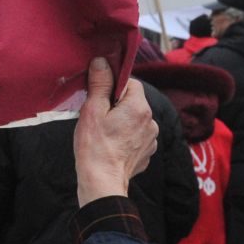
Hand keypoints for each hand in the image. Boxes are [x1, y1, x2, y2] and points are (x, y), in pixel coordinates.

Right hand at [72, 57, 155, 206]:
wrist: (102, 182)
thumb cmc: (95, 146)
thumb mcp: (92, 110)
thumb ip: (100, 84)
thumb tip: (102, 62)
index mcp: (139, 107)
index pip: (130, 82)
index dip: (113, 86)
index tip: (99, 97)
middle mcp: (151, 122)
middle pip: (133, 102)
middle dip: (116, 105)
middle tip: (98, 117)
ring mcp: (151, 139)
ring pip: (135, 119)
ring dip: (122, 121)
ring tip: (104, 134)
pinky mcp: (147, 153)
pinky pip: (137, 136)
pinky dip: (126, 137)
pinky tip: (112, 145)